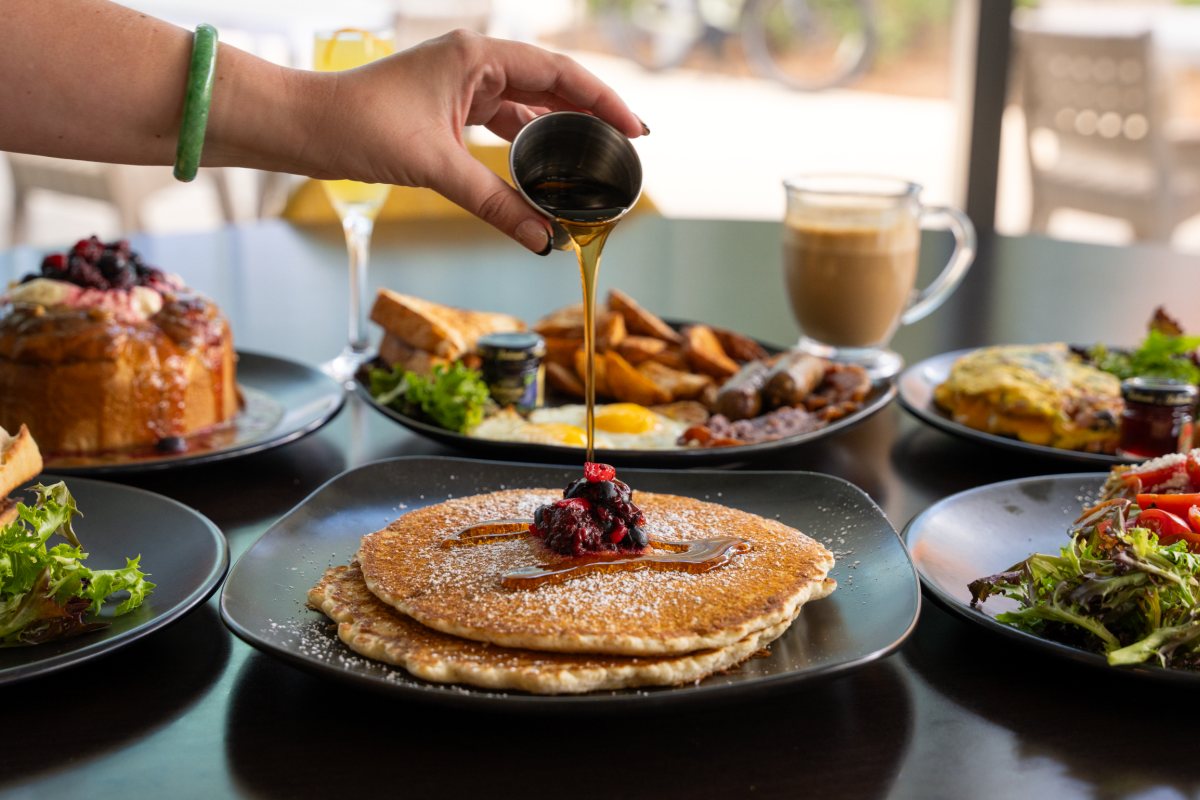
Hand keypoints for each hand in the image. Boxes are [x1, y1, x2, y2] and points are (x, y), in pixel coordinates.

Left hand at [303, 31, 645, 252]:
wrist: (305, 126)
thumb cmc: (358, 126)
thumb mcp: (435, 167)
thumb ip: (493, 203)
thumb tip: (540, 239)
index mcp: (476, 56)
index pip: (558, 72)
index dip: (603, 100)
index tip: (636, 128)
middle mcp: (474, 62)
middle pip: (550, 84)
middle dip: (590, 115)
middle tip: (626, 148)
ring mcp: (462, 82)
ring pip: (528, 104)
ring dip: (560, 129)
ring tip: (594, 158)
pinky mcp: (450, 106)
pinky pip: (503, 121)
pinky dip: (527, 142)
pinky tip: (545, 165)